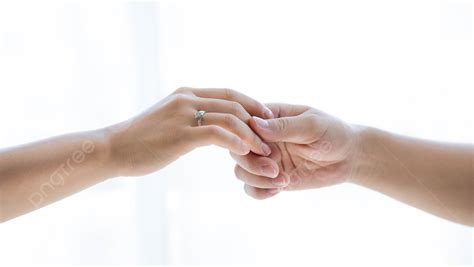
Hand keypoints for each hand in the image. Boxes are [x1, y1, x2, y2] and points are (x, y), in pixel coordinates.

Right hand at [108, 87, 273, 176]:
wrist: (113, 149)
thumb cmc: (142, 140)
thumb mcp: (169, 120)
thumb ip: (190, 118)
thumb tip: (211, 126)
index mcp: (187, 94)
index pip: (229, 92)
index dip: (252, 103)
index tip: (267, 117)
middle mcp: (187, 99)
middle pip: (234, 103)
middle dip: (257, 121)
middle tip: (271, 138)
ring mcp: (183, 115)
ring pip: (230, 118)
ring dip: (251, 135)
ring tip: (263, 151)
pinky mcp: (180, 134)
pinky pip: (216, 134)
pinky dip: (235, 141)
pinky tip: (244, 152)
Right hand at [231, 103, 360, 198]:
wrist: (349, 157)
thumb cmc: (332, 133)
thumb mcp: (312, 126)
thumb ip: (285, 126)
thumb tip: (254, 125)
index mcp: (269, 118)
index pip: (242, 124)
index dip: (246, 138)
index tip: (266, 147)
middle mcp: (263, 139)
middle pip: (237, 150)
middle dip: (251, 163)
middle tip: (274, 169)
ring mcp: (266, 159)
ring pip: (241, 171)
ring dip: (256, 179)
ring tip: (282, 181)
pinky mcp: (272, 178)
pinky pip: (252, 188)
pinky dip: (260, 192)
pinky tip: (279, 190)